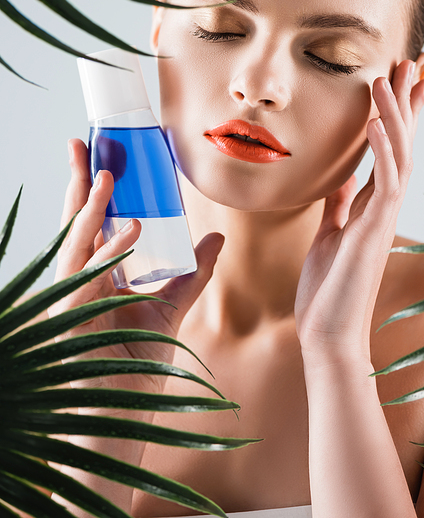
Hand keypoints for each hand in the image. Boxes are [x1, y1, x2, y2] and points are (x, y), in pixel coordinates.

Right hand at [51, 138, 223, 392]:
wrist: (124, 414)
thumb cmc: (139, 366)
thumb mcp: (172, 306)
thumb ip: (193, 272)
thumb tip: (217, 236)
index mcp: (99, 275)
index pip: (93, 223)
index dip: (93, 190)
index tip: (99, 156)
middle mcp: (81, 281)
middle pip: (75, 223)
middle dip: (76, 183)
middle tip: (79, 145)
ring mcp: (71, 297)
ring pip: (74, 242)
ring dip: (89, 208)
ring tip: (106, 176)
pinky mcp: (71, 316)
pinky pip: (85, 274)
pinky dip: (106, 249)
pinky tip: (127, 227)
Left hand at [294, 60, 423, 366]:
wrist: (327, 332)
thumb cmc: (328, 287)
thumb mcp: (330, 232)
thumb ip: (339, 203)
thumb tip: (341, 176)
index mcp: (371, 203)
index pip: (389, 149)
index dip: (398, 114)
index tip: (404, 81)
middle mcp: (384, 205)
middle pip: (403, 142)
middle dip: (408, 101)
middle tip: (415, 62)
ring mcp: (383, 217)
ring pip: (400, 155)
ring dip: (395, 114)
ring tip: (391, 76)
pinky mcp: (375, 231)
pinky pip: (385, 183)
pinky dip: (382, 150)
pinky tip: (378, 123)